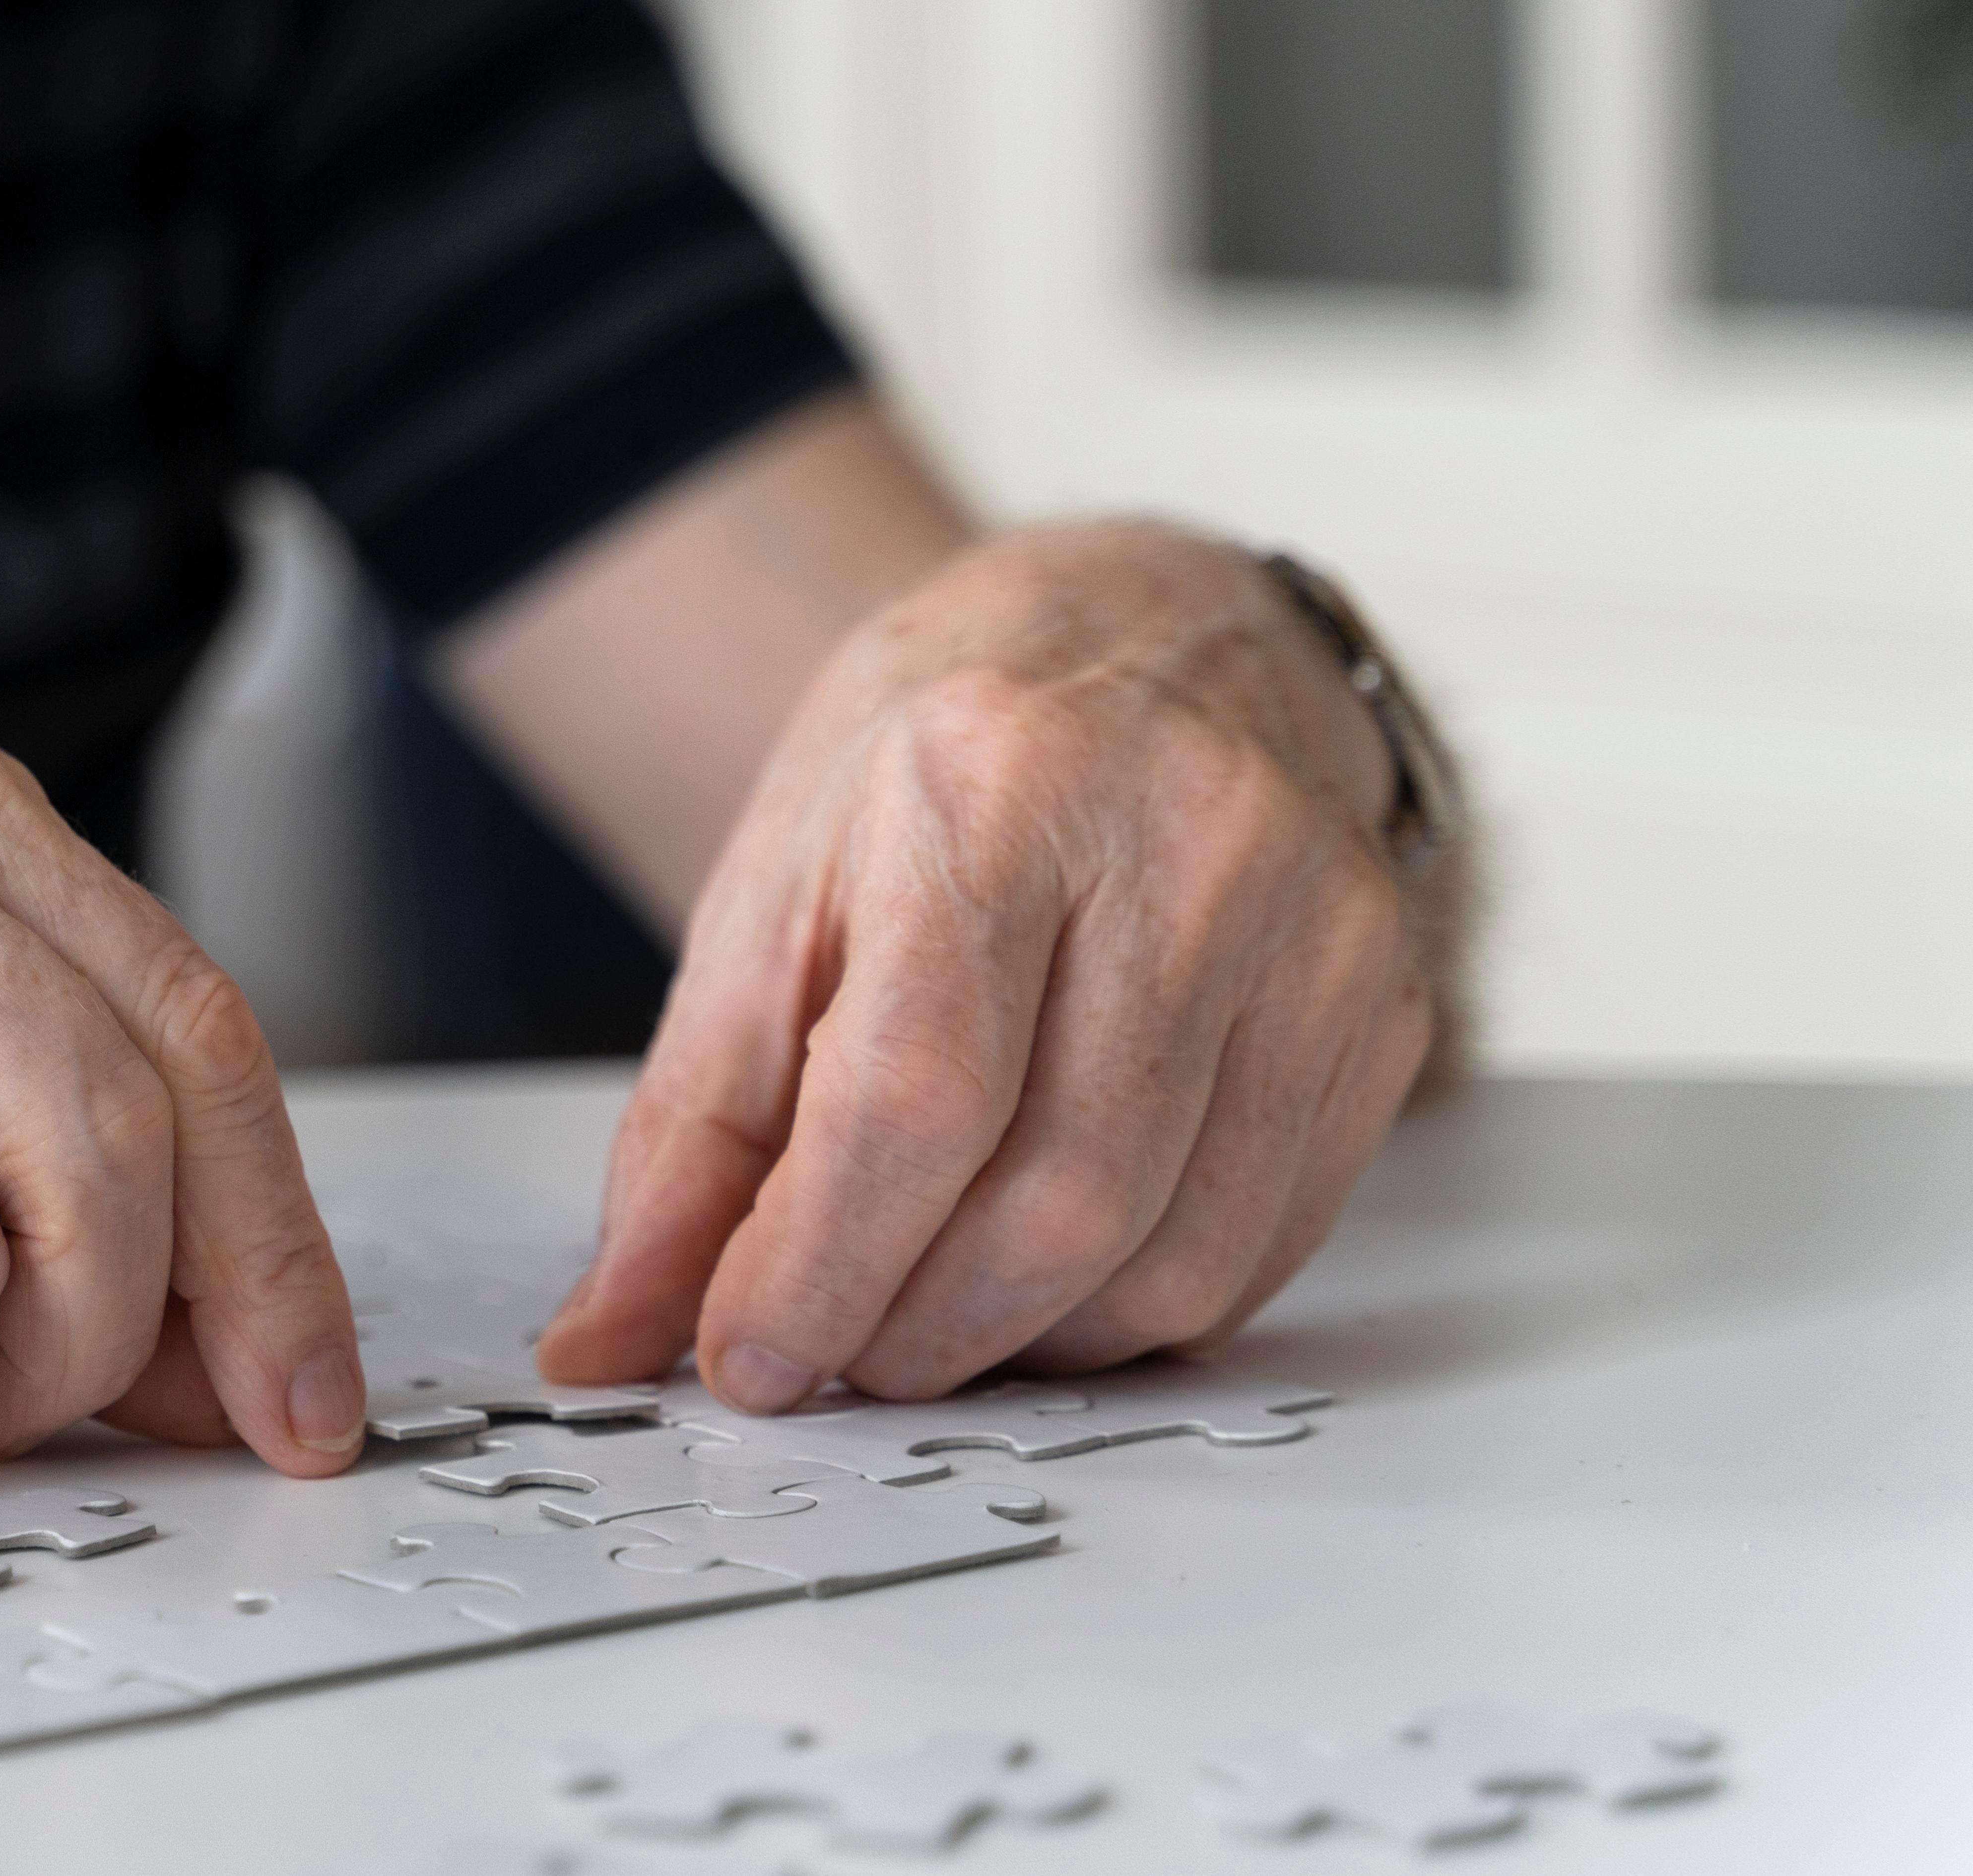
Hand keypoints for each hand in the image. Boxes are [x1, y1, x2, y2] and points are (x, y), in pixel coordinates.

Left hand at [532, 523, 1438, 1412]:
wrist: (1148, 638)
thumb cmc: (952, 756)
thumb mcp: (771, 898)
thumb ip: (689, 1131)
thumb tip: (613, 1327)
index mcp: (1001, 785)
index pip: (918, 1099)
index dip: (820, 1267)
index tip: (747, 1355)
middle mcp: (1187, 844)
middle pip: (1058, 1197)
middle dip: (917, 1328)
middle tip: (831, 1353)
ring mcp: (1314, 931)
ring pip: (1169, 1253)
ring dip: (1022, 1343)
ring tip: (923, 1321)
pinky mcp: (1380, 1009)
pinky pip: (1255, 1247)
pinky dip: (1128, 1310)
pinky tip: (1044, 1282)